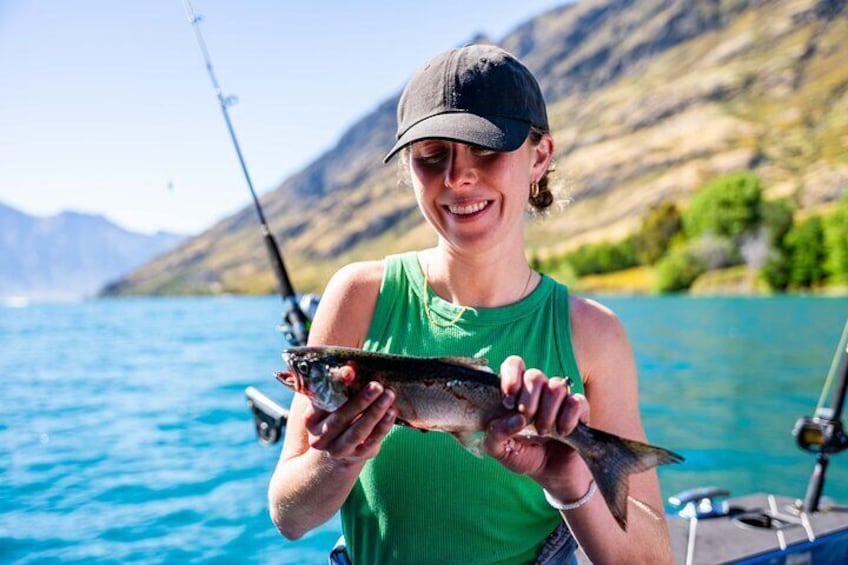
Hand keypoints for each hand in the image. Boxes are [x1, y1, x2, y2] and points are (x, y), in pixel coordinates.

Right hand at [303, 366, 395, 464]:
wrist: (340, 446)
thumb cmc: (338, 413)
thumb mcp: (334, 400)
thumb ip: (340, 384)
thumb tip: (350, 368)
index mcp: (310, 419)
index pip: (321, 401)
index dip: (336, 384)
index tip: (350, 371)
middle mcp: (319, 438)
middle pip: (340, 419)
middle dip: (360, 401)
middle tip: (377, 385)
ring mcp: (338, 450)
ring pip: (357, 432)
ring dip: (374, 412)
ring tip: (388, 396)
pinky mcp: (357, 456)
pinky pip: (371, 441)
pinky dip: (383, 426)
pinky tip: (391, 413)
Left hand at [483, 356, 591, 494]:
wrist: (553, 477)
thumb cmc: (525, 457)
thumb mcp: (501, 450)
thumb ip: (495, 435)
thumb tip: (514, 419)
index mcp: (516, 394)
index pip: (514, 365)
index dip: (511, 375)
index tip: (508, 400)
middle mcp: (538, 392)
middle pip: (535, 376)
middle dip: (529, 401)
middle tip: (527, 421)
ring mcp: (560, 400)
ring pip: (556, 387)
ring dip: (548, 413)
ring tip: (544, 432)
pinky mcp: (579, 410)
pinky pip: (576, 401)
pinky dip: (567, 418)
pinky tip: (562, 432)